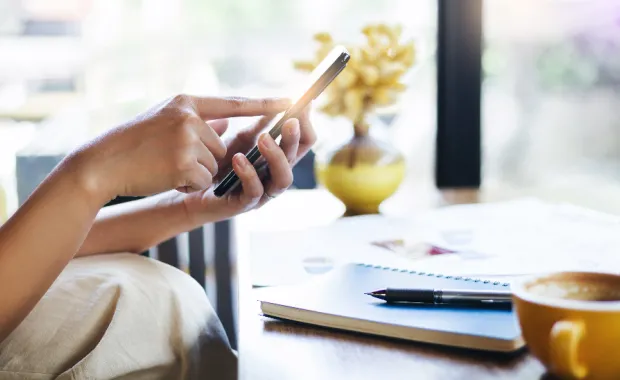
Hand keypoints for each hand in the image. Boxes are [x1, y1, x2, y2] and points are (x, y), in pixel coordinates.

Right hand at [69, 94, 290, 202]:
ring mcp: (187, 140)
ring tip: (165, 165)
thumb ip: (198, 121)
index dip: (263, 103)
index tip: (291, 102)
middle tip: (172, 157)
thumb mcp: (165, 120)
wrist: (102, 163)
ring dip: (195, 172)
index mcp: (186, 102)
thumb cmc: (133, 143)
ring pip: (215, 165)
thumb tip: (228, 125)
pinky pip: (203, 180)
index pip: (233, 103)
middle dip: (205, 159)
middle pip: (222, 146)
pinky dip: (187, 183)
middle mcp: (189, 118)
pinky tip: (165, 176)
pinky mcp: (184, 164)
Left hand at [183, 106, 315, 222]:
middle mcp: (276, 176)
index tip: (304, 104)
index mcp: (279, 158)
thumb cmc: (219, 164)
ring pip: (284, 179)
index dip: (307, 123)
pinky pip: (254, 192)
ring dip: (276, 157)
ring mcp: (263, 192)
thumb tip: (277, 102)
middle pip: (297, 158)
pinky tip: (238, 159)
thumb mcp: (240, 140)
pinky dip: (249, 174)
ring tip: (263, 138)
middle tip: (289, 121)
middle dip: (294, 138)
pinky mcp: (244, 204)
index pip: (304, 142)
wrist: (191, 189)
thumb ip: (259, 125)